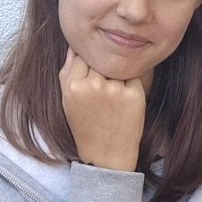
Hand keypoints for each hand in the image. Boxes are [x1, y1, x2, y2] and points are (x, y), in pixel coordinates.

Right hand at [59, 49, 144, 170]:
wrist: (106, 156)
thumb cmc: (85, 126)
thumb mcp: (67, 101)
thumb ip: (67, 71)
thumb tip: (74, 45)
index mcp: (73, 86)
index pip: (82, 56)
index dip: (87, 66)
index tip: (90, 78)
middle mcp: (93, 86)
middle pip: (100, 60)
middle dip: (102, 70)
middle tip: (102, 92)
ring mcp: (115, 90)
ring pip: (117, 67)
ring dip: (116, 77)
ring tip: (112, 100)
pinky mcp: (134, 95)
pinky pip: (133, 77)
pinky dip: (130, 86)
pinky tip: (123, 104)